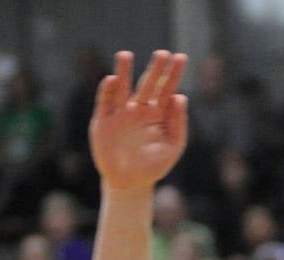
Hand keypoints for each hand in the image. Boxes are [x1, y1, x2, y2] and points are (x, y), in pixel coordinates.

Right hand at [89, 50, 188, 191]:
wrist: (130, 183)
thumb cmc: (153, 165)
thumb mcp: (172, 146)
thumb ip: (178, 123)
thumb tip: (180, 97)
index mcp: (157, 115)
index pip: (167, 89)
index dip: (173, 74)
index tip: (180, 57)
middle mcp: (139, 109)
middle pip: (148, 84)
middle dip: (155, 69)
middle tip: (163, 53)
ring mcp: (120, 113)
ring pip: (122, 88)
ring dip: (123, 71)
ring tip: (126, 54)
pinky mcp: (103, 120)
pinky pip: (105, 102)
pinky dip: (108, 90)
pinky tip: (112, 79)